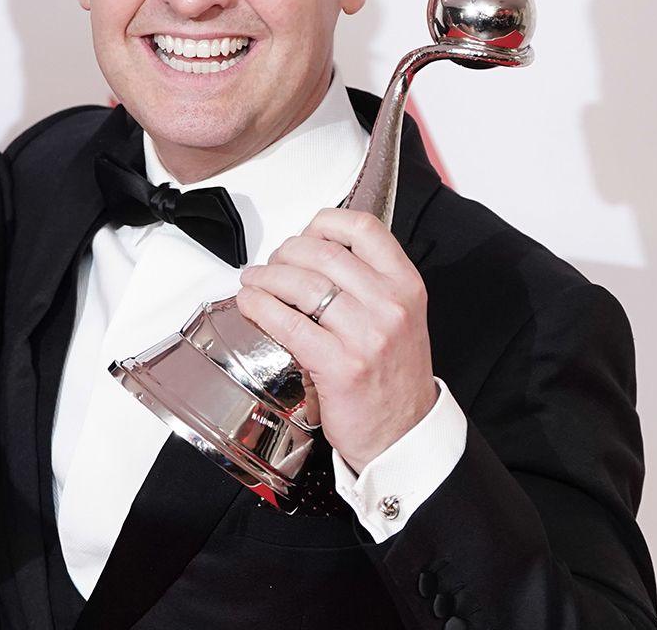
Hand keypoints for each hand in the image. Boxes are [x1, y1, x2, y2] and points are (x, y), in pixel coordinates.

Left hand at [235, 207, 436, 473]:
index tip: (304, 233)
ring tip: (253, 282)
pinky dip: (260, 306)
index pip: (364, 228)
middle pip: (323, 252)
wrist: (403, 434)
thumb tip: (315, 253)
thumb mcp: (398, 318)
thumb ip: (368, 283)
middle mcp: (390, 306)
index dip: (324, 223)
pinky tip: (250, 304)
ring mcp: (366, 335)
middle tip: (271, 264)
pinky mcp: (340, 365)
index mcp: (406, 286)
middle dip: (285, 252)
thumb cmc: (394, 378)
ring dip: (265, 276)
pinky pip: (288, 323)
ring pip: (302, 283)